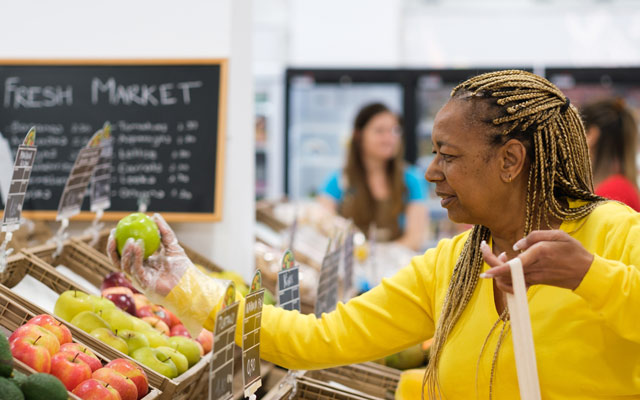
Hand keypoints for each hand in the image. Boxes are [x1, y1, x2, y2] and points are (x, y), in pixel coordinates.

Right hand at [107, 214, 189, 296]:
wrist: (191, 283)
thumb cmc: (182, 267)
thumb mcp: (172, 245)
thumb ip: (164, 231)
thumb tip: (154, 215)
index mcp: (143, 264)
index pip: (125, 254)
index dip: (117, 243)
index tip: (116, 229)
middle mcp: (138, 272)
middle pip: (118, 261)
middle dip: (112, 249)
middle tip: (113, 234)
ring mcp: (140, 279)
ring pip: (125, 265)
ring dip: (126, 251)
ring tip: (131, 239)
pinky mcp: (144, 284)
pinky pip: (136, 269)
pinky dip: (136, 256)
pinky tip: (137, 245)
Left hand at [479, 230, 593, 292]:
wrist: (587, 273)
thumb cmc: (574, 252)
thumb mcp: (559, 235)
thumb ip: (535, 236)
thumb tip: (516, 245)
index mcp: (539, 254)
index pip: (513, 264)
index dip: (497, 268)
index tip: (485, 272)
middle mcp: (534, 268)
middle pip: (506, 271)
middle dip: (490, 262)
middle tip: (485, 247)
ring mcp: (534, 277)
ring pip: (509, 278)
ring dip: (499, 268)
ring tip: (502, 255)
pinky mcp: (535, 282)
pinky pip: (516, 284)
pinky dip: (507, 278)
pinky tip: (509, 266)